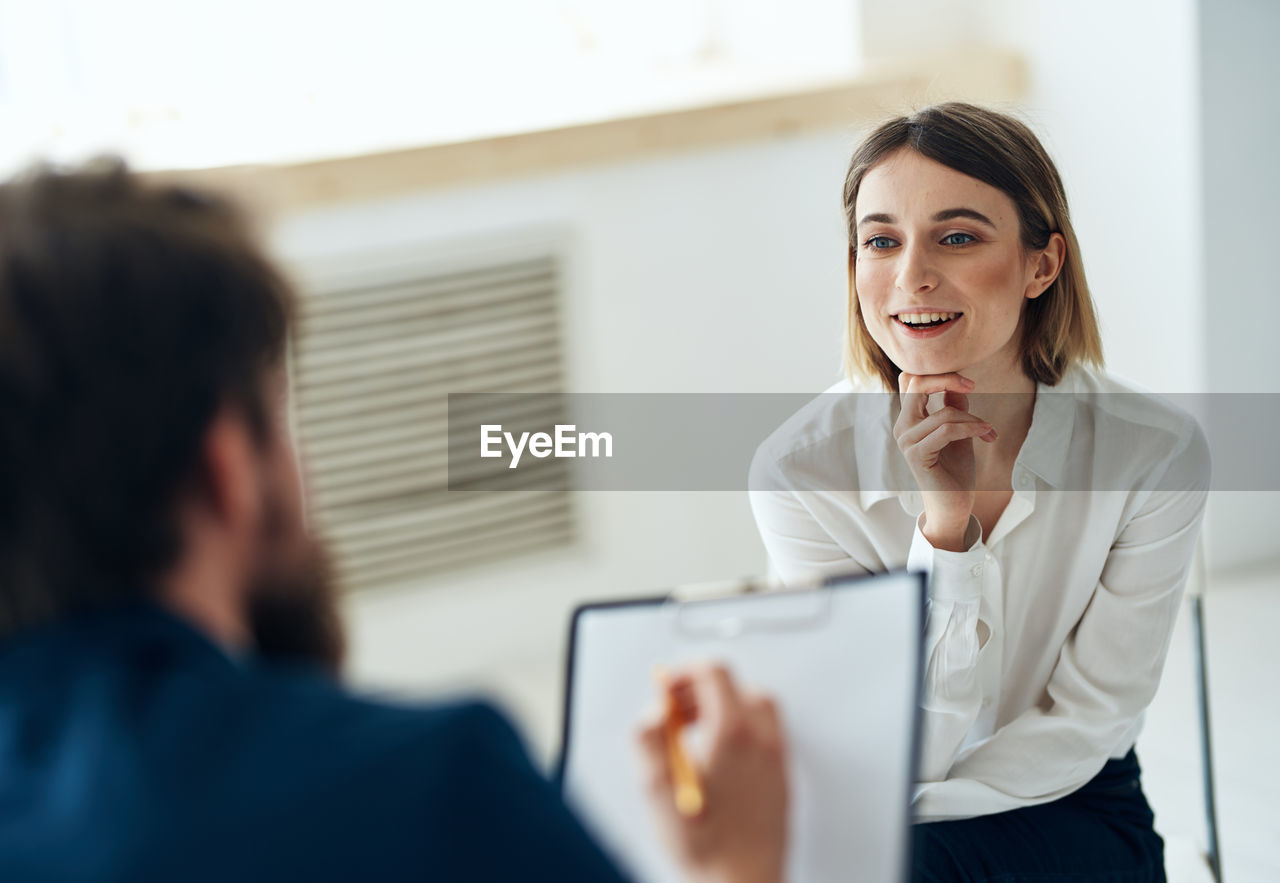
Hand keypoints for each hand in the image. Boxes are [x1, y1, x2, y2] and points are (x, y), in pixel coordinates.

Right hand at [636, 664, 787, 882]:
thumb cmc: (706, 845)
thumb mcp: (657, 787)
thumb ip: (649, 738)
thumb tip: (654, 712)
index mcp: (733, 733)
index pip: (715, 673)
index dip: (685, 672)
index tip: (669, 686)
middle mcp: (762, 739)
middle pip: (737, 686)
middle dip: (701, 689)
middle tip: (677, 710)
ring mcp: (776, 758)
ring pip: (757, 706)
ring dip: (726, 706)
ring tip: (698, 726)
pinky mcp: (782, 777)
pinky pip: (767, 732)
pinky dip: (743, 727)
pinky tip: (721, 751)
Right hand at [893, 371, 996, 549]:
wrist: (953, 506)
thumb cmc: (955, 471)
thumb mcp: (959, 431)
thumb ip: (954, 407)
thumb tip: (957, 383)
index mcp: (909, 419)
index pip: (910, 380)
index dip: (936, 372)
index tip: (966, 382)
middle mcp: (902, 427)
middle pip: (916, 384)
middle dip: (947, 379)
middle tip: (972, 386)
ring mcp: (906, 441)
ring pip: (943, 412)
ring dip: (973, 419)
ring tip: (988, 429)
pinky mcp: (916, 455)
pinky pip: (947, 430)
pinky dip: (971, 429)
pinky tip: (986, 434)